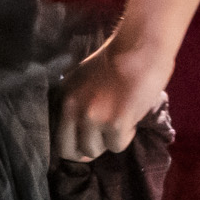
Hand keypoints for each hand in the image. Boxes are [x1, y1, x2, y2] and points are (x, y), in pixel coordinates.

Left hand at [59, 23, 176, 166]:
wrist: (141, 48)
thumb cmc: (119, 58)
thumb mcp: (84, 78)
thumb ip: (77, 101)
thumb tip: (80, 129)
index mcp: (64, 97)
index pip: (58, 138)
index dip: (74, 146)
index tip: (88, 143)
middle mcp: (73, 110)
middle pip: (72, 151)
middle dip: (88, 150)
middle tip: (105, 140)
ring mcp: (93, 118)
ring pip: (96, 150)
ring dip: (109, 141)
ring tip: (122, 122)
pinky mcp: (115, 124)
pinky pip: (117, 145)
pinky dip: (127, 136)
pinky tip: (132, 119)